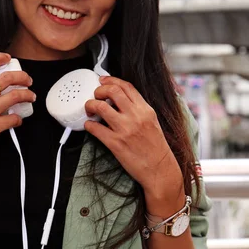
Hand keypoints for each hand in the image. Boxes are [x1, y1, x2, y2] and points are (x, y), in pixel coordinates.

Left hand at [84, 76, 183, 205]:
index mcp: (145, 109)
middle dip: (99, 90)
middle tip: (95, 95)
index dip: (111, 80)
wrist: (160, 169)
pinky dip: (88, 125)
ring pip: (100, 107)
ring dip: (90, 105)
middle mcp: (135, 116)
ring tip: (89, 109)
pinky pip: (95, 128)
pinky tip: (89, 125)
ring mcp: (125, 129)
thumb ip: (138, 109)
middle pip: (112, 91)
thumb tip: (119, 99)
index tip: (103, 80)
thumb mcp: (152, 121)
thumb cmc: (156, 148)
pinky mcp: (115, 143)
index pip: (126, 86)